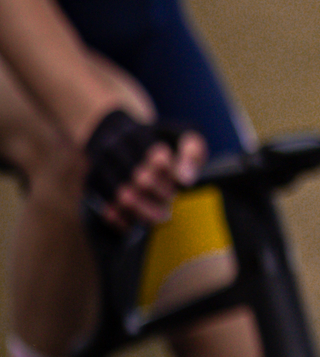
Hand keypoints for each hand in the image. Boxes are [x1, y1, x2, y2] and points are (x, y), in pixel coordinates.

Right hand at [81, 106, 204, 229]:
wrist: (113, 132)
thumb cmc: (156, 139)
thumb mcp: (179, 135)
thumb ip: (191, 152)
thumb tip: (186, 180)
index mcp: (140, 135)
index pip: (158, 160)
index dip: (171, 177)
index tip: (176, 184)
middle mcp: (116, 148)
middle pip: (141, 180)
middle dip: (160, 197)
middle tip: (168, 204)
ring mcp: (100, 164)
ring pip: (122, 196)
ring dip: (143, 211)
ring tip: (157, 217)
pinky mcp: (91, 180)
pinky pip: (103, 204)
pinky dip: (118, 218)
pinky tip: (131, 224)